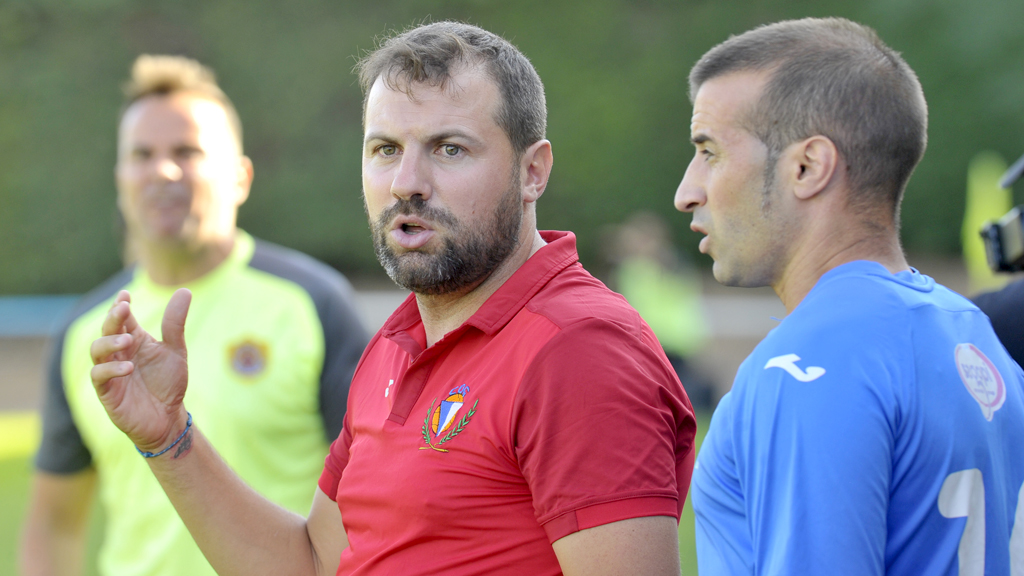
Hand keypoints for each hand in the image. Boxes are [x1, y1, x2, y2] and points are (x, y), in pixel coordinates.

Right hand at [90, 289, 191, 452]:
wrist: (167, 418)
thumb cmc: (168, 383)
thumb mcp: (175, 350)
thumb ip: (175, 323)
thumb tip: (184, 290)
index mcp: (134, 340)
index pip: (121, 318)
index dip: (120, 305)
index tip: (125, 296)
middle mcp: (119, 352)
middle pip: (106, 329)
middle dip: (112, 318)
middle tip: (123, 309)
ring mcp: (110, 372)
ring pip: (97, 350)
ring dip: (109, 341)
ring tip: (128, 339)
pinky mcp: (107, 392)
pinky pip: (99, 377)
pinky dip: (110, 369)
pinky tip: (128, 367)